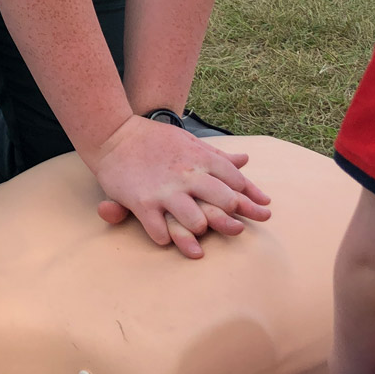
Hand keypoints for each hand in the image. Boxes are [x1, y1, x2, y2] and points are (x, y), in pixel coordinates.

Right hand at [89, 116, 270, 257]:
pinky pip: (160, 232)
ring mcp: (165, 191)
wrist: (114, 134)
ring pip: (195, 222)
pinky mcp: (142, 203)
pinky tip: (167, 239)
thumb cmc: (155, 139)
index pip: (234, 180)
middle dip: (234, 218)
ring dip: (200, 232)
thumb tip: (246, 160)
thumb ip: (217, 155)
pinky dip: (166, 239)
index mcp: (199, 158)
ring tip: (199, 238)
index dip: (250, 196)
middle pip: (223, 202)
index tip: (261, 209)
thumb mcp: (190, 141)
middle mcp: (186, 175)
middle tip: (237, 228)